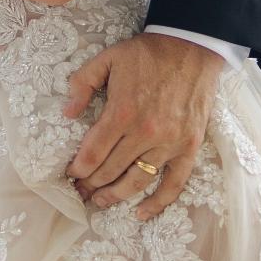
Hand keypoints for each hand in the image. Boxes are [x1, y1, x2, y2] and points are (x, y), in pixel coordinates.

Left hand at [64, 32, 222, 218]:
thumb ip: (83, 83)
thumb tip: (67, 112)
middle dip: (90, 184)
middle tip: (80, 191)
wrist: (192, 47)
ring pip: (137, 181)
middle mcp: (145, 133)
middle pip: (110, 171)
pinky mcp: (189, 147)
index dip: (78, 169)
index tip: (71, 174)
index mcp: (122, 113)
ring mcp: (169, 143)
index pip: (92, 154)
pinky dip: (158, 202)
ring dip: (115, 196)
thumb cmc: (148, 53)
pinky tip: (141, 213)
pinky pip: (173, 183)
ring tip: (100, 202)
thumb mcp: (108, 58)